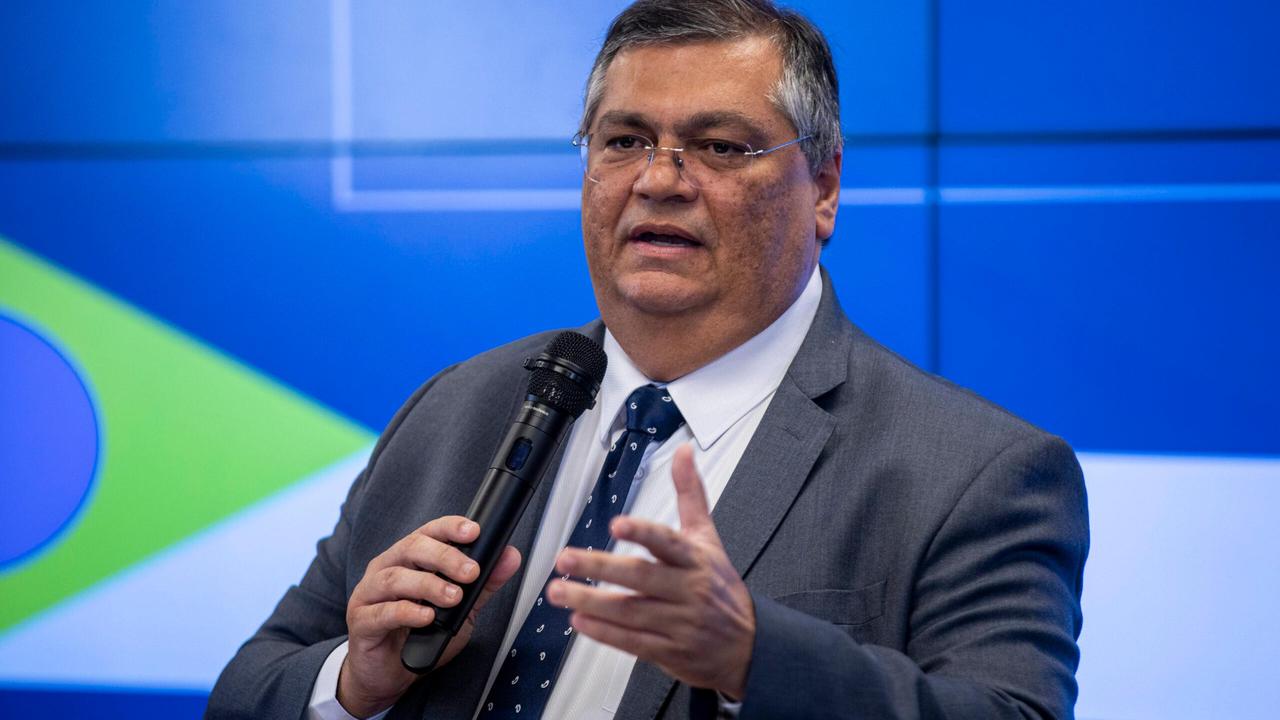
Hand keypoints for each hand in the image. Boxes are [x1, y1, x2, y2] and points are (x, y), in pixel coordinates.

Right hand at [338, 517, 521, 716]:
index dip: (450, 528)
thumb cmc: (421, 634)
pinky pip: (382, 612)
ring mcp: (369, 594)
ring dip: (428, 585)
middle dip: (445, 557)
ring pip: (395, 578)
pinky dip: (406, 612)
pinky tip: (426, 616)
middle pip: (412, 548)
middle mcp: (386, 568)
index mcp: (408, 559)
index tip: (474, 532)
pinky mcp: (361, 621)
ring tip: (453, 597)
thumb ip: (482, 585)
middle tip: (471, 572)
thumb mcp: (460, 610)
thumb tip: (509, 557)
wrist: (389, 674)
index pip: (428, 532)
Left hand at [546, 444, 754, 698]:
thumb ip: (690, 494)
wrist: (748, 645)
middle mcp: (687, 589)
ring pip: (630, 610)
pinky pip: (633, 641)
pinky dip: (604, 632)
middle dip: (599, 566)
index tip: (618, 523)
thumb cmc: (721, 588)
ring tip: (560, 590)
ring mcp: (678, 622)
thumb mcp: (709, 537)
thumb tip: (683, 454)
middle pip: (640, 576)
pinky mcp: (669, 650)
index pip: (668, 541)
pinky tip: (580, 620)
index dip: (643, 532)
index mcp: (695, 559)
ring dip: (591, 601)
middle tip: (566, 558)